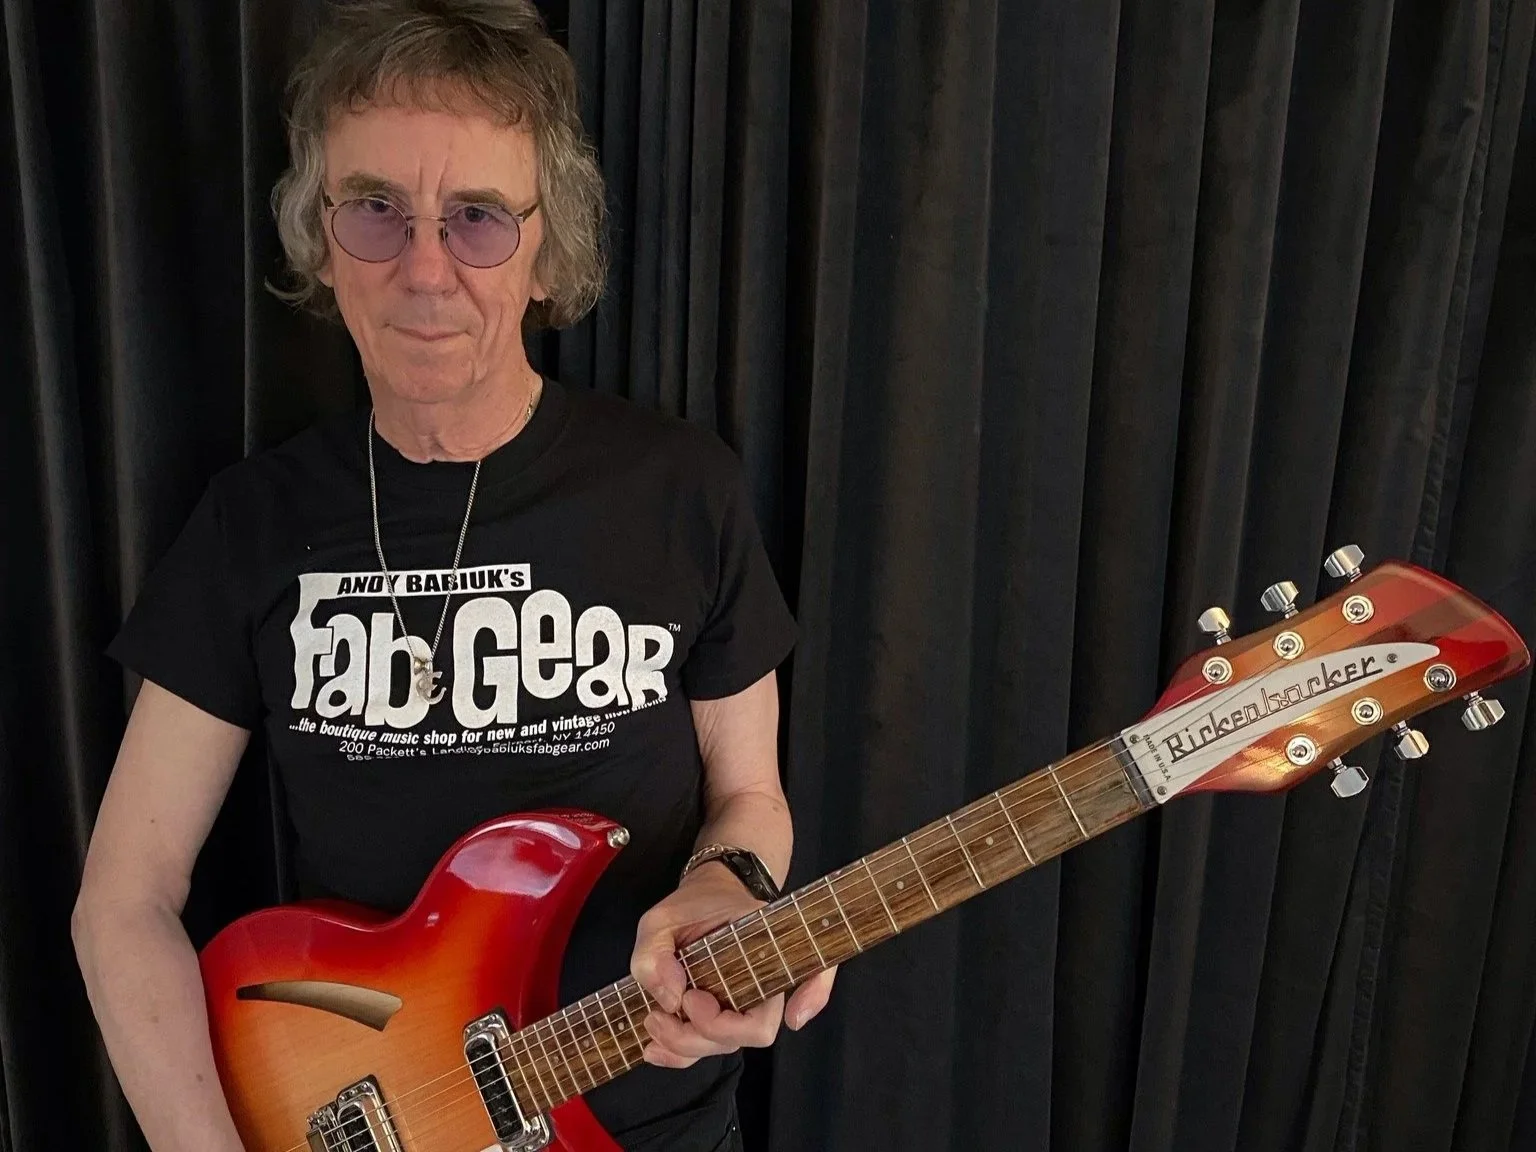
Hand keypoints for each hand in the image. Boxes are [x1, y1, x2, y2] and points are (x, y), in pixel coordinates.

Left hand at [629, 862, 837, 1067]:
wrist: (701, 900)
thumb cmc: (692, 905)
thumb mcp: (662, 916)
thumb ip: (653, 950)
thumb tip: (670, 999)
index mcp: (766, 948)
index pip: (778, 999)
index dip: (749, 1020)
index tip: (698, 997)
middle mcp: (763, 983)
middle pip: (748, 1032)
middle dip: (698, 1033)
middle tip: (662, 1010)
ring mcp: (744, 1005)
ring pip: (725, 1045)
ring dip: (683, 1046)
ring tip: (652, 1019)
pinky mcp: (721, 1019)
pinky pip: (708, 1050)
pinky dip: (678, 1057)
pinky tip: (654, 1049)